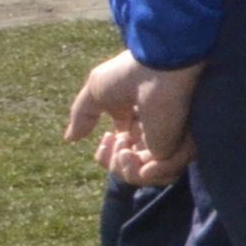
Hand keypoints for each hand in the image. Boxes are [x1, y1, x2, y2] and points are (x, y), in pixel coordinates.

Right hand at [67, 50, 201, 186]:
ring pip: (141, 177)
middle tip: (115, 140)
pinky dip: (140, 173)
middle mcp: (152, 136)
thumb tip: (70, 139)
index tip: (107, 138)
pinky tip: (132, 155)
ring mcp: (166, 144)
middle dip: (113, 164)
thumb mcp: (96, 93)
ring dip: (124, 170)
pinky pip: (157, 176)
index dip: (106, 156)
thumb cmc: (128, 74)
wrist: (156, 68)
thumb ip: (82, 116)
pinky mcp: (175, 149)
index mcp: (136, 123)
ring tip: (125, 148)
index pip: (120, 155)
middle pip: (128, 169)